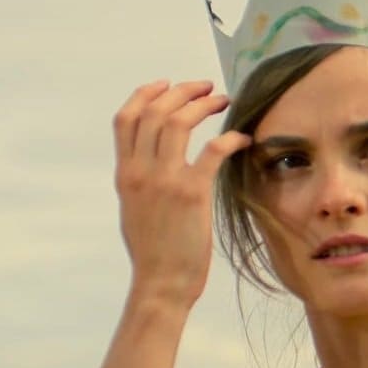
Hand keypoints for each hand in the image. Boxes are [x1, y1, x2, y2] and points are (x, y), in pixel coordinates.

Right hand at [111, 80, 252, 307]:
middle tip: (206, 87)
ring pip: (179, 122)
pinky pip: (213, 150)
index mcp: (125, 174)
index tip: (166, 85)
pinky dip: (230, 138)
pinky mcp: (192, 194)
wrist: (161, 282)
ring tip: (224, 101)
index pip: (125, 119)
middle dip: (182, 91)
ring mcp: (165, 181)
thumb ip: (139, 180)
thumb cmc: (154, 251)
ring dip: (204, 104)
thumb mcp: (134, 208)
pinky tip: (243, 139)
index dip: (146, 94)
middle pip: (155, 111)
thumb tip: (149, 160)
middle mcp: (140, 172)